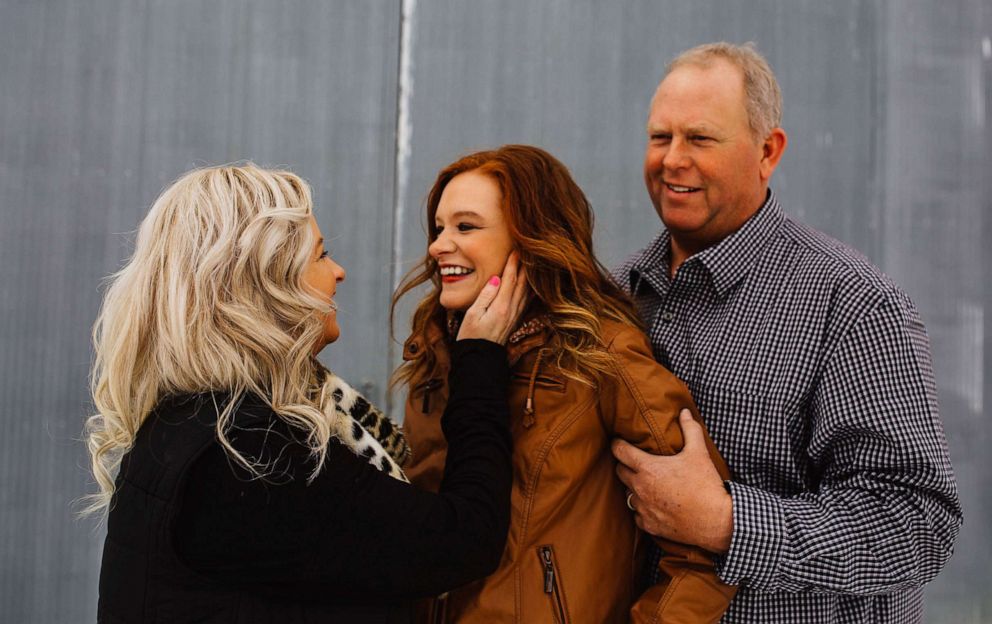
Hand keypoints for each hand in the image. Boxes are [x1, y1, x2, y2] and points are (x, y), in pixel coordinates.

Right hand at [457, 252, 527, 343]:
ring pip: (526, 291)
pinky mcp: (515, 320)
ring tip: (531, 263)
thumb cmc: (471, 336)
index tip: (516, 249)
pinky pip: (526, 301)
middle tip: (527, 251)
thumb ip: (486, 295)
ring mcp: (515, 316)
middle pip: (521, 283)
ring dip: (529, 276)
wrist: (479, 358)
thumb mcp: (473, 314)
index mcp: (501, 306)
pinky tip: (532, 285)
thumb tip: (496, 278)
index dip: (513, 263)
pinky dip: (530, 289)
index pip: (509, 279)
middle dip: (524, 266)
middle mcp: (511, 310)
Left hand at [612, 409, 732, 552]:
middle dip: (625, 465)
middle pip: (620, 472)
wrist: (716, 522)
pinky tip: (653, 506)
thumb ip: (690, 430)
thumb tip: (684, 412)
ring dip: (634, 488)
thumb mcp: (699, 453)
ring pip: (628, 495)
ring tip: (646, 484)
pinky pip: (637, 515)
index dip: (617, 444)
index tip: (618, 441)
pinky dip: (643, 510)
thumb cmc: (705, 485)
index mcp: (647, 468)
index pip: (620, 451)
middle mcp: (640, 488)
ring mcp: (643, 508)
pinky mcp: (649, 525)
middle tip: (635, 462)